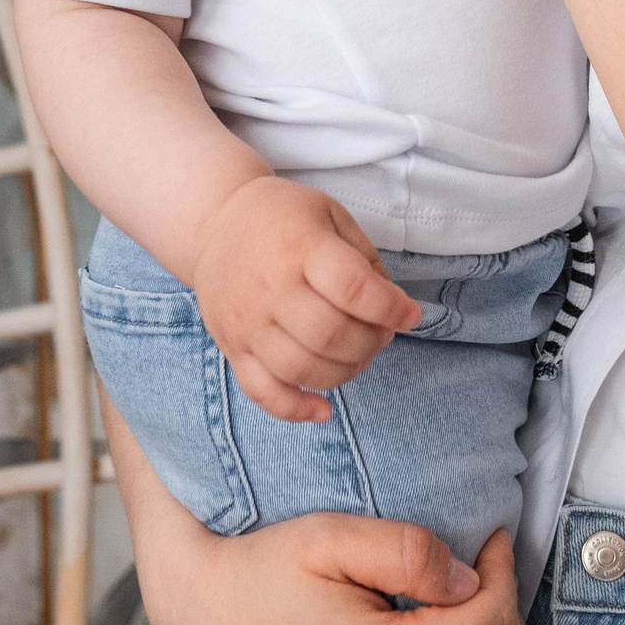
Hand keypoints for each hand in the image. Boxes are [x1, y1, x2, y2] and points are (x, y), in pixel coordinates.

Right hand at [109, 383, 520, 624]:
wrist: (210, 607)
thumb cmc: (261, 574)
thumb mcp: (327, 539)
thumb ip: (400, 552)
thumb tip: (463, 575)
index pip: (483, 620)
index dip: (501, 572)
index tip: (491, 536)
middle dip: (495, 601)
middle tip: (485, 559)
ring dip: (477, 624)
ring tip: (464, 588)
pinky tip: (437, 615)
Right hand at [190, 175, 420, 422]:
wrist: (215, 222)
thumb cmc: (282, 217)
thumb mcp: (330, 214)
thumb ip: (363, 259)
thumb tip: (391, 306)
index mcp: (300, 247)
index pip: (351, 287)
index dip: (390, 308)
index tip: (409, 314)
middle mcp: (269, 288)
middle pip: (330, 336)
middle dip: (371, 342)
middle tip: (382, 333)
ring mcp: (247, 323)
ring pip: (302, 370)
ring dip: (344, 373)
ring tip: (359, 356)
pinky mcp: (232, 348)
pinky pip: (263, 392)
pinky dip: (296, 410)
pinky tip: (323, 409)